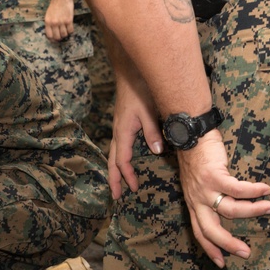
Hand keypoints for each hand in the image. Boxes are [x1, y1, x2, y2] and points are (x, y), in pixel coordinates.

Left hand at [43, 0, 74, 40]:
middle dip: (59, 38)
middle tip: (61, 36)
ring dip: (65, 34)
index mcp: (47, 22)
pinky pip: (71, 30)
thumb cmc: (54, 5)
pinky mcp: (69, 20)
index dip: (52, 39)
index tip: (55, 39)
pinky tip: (69, 27)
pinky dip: (70, 31)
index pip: (49, 36)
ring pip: (64, 35)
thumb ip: (49, 23)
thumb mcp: (48, 15)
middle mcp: (54, 23)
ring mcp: (62, 22)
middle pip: (57, 37)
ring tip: (65, 30)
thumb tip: (52, 32)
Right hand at [106, 74, 162, 198]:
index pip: (123, 160)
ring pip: (113, 153)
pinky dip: (118, 158)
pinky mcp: (121, 123)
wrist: (130, 74)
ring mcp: (118, 127)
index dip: (128, 175)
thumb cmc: (139, 91)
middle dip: (114, 179)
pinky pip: (117, 146)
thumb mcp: (149, 112)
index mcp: (123, 132)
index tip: (134, 188)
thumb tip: (156, 151)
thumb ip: (153, 132)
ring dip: (115, 170)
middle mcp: (118, 132)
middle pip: (113, 160)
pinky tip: (124, 161)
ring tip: (117, 183)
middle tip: (115, 196)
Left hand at [176, 130, 269, 267]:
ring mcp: (204, 189)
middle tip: (246, 253)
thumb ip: (209, 198)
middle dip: (228, 244)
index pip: (200, 232)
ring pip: (230, 210)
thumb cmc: (198, 157)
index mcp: (193, 203)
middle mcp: (196, 199)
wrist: (190, 134)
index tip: (221, 263)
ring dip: (254, 211)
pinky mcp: (213, 175)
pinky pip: (237, 190)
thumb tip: (228, 211)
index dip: (209, 248)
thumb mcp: (198, 183)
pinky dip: (253, 192)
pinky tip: (266, 191)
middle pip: (211, 230)